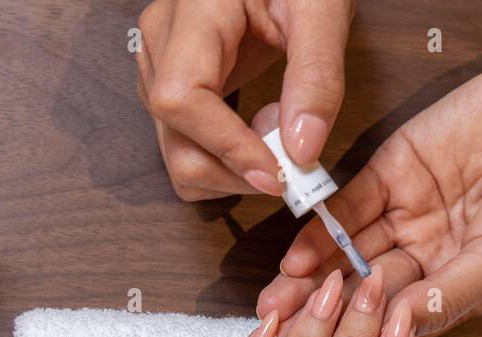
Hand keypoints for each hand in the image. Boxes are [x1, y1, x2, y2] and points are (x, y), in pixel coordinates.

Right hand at [135, 0, 354, 199]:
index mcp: (195, 9)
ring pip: (174, 150)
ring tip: (275, 147)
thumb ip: (317, 76)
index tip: (276, 174)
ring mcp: (158, 62)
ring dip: (227, 173)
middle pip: (173, 135)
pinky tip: (255, 142)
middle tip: (287, 172)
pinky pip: (182, 143)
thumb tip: (302, 149)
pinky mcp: (169, 82)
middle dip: (231, 172)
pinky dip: (221, 163)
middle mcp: (162, 38)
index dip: (226, 147)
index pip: (182, 97)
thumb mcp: (322, 10)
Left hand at [257, 47, 481, 336]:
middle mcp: (426, 257)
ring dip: (313, 277)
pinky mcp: (394, 170)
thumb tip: (398, 330)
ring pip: (349, 252)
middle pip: (362, 292)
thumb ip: (449, 293)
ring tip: (277, 303)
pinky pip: (351, 205)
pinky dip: (324, 228)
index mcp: (456, 289)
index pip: (395, 325)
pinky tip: (298, 256)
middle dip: (322, 314)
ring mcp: (408, 213)